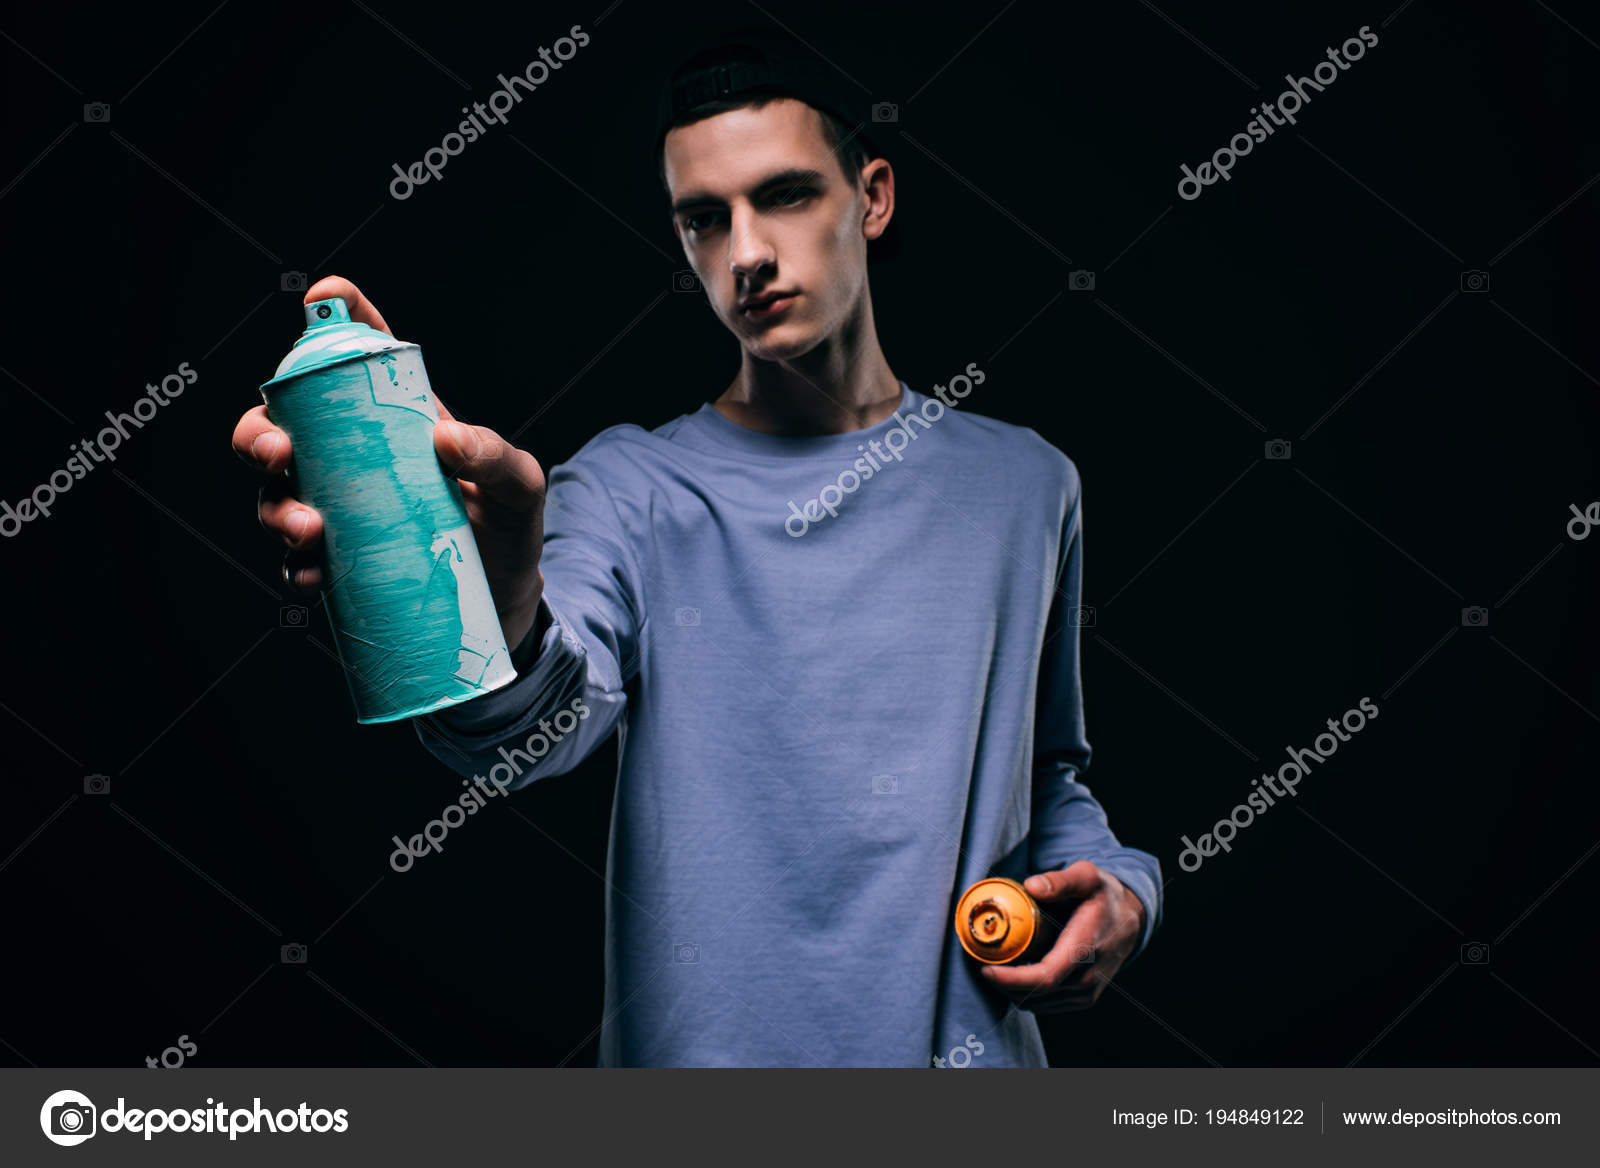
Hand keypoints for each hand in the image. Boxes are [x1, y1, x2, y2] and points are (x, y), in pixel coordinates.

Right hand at [231, 274, 549, 649]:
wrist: (505, 594)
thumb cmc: (509, 523)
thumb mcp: (520, 486)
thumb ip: (498, 458)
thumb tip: (446, 438)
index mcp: (394, 415)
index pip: (357, 353)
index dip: (337, 316)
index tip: (324, 298)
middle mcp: (352, 455)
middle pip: (280, 425)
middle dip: (260, 433)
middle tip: (280, 454)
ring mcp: (338, 507)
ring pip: (275, 493)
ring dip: (275, 508)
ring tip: (308, 531)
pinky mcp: (336, 561)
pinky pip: (295, 559)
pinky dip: (294, 565)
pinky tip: (311, 574)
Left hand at [980, 860, 1145, 1012]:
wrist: (1131, 920)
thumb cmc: (1103, 895)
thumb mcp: (1086, 877)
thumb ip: (1059, 881)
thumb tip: (1031, 885)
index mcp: (1086, 948)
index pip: (1044, 977)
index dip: (1011, 979)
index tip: (985, 968)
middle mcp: (1088, 977)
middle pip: (1036, 995)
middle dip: (1002, 984)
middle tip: (980, 962)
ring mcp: (1087, 992)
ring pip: (1039, 1004)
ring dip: (1012, 991)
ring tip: (994, 967)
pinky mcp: (1084, 998)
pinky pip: (1047, 1005)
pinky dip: (1026, 995)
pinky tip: (1015, 975)